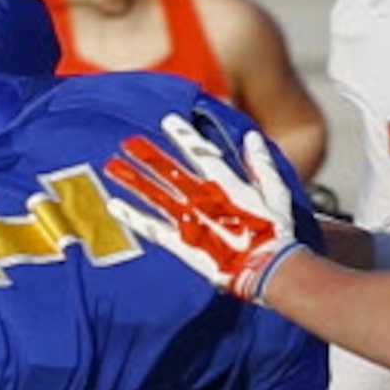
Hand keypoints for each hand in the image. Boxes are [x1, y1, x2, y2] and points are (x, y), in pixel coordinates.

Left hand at [100, 115, 299, 300]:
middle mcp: (202, 197)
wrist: (267, 268)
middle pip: (170, 171)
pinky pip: (151, 227)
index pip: (200, 153)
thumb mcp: (276, 194)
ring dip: (134, 180)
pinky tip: (114, 206)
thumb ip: (262, 165)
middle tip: (128, 142)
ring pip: (155, 195)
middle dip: (149, 156)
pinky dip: (132, 216)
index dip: (183, 136)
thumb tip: (252, 138)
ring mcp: (189, 219)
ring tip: (113, 166)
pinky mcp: (180, 243)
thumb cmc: (276, 234)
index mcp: (226, 184)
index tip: (167, 121)